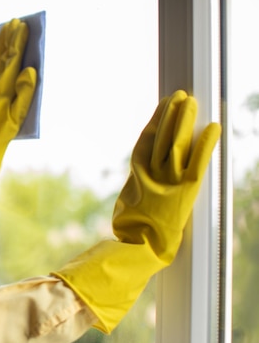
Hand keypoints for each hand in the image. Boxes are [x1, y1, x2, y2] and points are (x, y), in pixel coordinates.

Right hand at [113, 90, 221, 261]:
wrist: (136, 246)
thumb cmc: (131, 231)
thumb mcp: (129, 203)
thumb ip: (138, 190)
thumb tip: (140, 187)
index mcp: (137, 175)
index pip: (147, 141)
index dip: (156, 121)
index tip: (163, 105)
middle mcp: (152, 173)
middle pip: (162, 137)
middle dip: (170, 115)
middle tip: (179, 96)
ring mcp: (168, 181)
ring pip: (178, 145)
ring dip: (184, 122)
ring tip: (190, 103)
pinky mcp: (185, 193)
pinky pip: (198, 164)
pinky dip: (205, 145)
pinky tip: (213, 128)